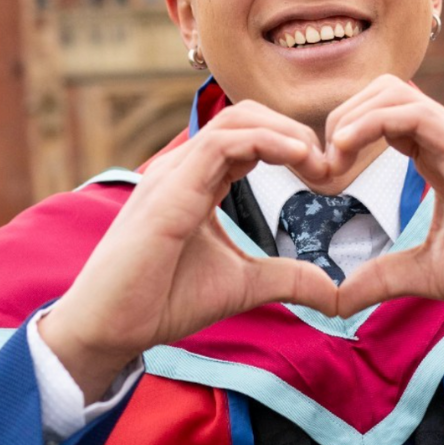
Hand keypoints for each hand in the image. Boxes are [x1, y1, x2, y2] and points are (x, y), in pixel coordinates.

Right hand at [39, 101, 338, 401]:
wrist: (110, 328)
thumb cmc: (162, 300)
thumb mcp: (242, 285)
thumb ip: (286, 278)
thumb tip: (333, 292)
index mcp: (198, 179)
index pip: (250, 135)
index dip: (292, 144)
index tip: (326, 173)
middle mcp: (184, 167)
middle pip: (246, 115)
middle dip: (293, 130)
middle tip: (329, 163)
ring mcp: (174, 173)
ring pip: (236, 119)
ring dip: (286, 132)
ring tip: (318, 160)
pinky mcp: (169, 189)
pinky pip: (222, 144)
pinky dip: (266, 142)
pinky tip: (297, 159)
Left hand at [326, 76, 443, 324]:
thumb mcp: (428, 273)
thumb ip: (382, 277)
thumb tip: (337, 299)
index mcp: (434, 157)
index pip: (379, 117)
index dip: (341, 137)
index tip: (321, 180)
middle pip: (379, 91)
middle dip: (338, 119)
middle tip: (322, 169)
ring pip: (392, 90)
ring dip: (350, 116)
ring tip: (333, 160)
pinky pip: (412, 110)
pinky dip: (370, 121)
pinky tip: (347, 150)